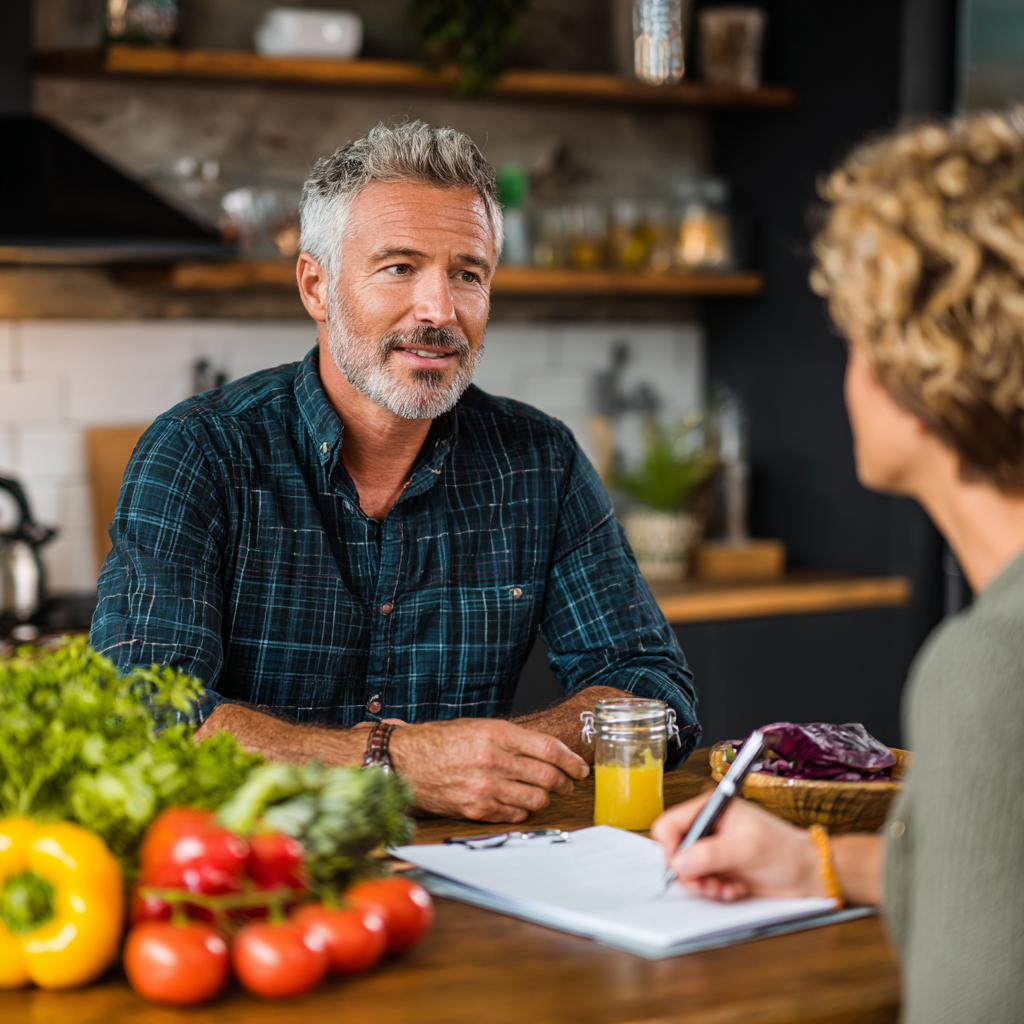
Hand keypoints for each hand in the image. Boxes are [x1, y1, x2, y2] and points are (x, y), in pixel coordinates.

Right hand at [389, 718, 589, 822]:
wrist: (406, 762)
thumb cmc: (443, 742)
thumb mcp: (480, 727)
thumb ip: (514, 739)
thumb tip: (552, 753)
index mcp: (496, 733)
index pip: (549, 749)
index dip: (572, 760)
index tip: (581, 768)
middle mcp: (493, 760)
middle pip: (547, 777)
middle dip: (564, 782)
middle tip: (567, 784)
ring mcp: (485, 788)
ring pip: (536, 801)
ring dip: (544, 799)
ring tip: (542, 794)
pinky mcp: (476, 809)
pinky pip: (515, 816)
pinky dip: (522, 811)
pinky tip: (517, 803)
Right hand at [651, 794, 825, 901]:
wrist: (806, 873)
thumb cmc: (785, 851)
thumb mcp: (747, 848)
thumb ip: (711, 854)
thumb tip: (680, 861)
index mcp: (712, 808)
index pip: (671, 823)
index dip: (669, 846)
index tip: (680, 866)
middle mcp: (709, 827)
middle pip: (675, 850)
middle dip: (689, 872)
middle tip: (707, 884)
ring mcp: (712, 849)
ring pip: (686, 871)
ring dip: (703, 885)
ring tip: (725, 888)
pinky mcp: (718, 868)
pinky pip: (700, 883)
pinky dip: (713, 891)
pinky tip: (733, 889)